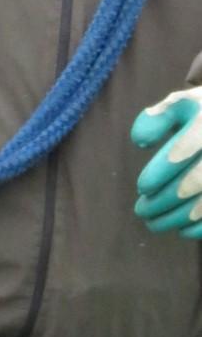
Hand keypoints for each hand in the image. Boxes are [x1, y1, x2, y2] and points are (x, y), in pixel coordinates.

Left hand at [132, 90, 201, 236]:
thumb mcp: (182, 105)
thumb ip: (158, 118)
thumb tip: (140, 141)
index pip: (183, 150)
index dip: (161, 172)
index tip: (142, 187)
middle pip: (196, 181)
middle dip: (165, 200)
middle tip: (141, 210)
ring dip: (179, 217)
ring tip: (154, 223)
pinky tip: (183, 230)